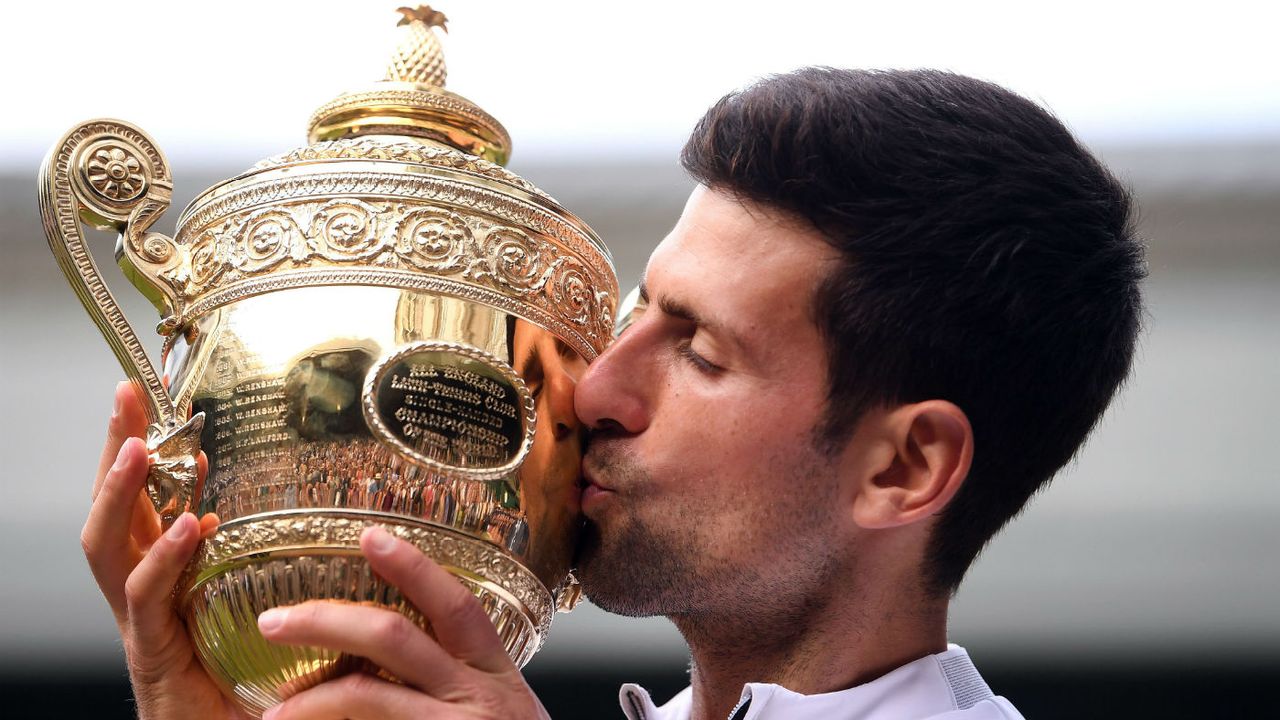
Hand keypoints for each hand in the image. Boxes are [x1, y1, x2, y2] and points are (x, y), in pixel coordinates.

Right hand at [82, 382, 247, 719]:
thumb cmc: (247, 678)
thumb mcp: (255, 602)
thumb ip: (256, 561)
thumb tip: (274, 511)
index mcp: (166, 574)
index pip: (144, 499)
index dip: (141, 448)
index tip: (147, 397)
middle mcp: (143, 591)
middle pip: (114, 509)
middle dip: (115, 450)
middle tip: (125, 398)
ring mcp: (141, 621)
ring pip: (109, 547)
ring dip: (120, 495)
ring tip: (136, 449)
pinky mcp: (153, 653)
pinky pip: (147, 598)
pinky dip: (163, 559)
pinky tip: (188, 527)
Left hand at [256, 526, 550, 719]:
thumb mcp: (502, 708)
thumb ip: (462, 676)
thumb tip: (390, 646)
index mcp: (494, 673)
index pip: (455, 605)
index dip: (413, 566)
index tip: (369, 536)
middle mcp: (478, 696)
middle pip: (396, 639)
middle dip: (328, 621)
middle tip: (273, 621)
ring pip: (371, 697)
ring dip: (312, 698)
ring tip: (270, 711)